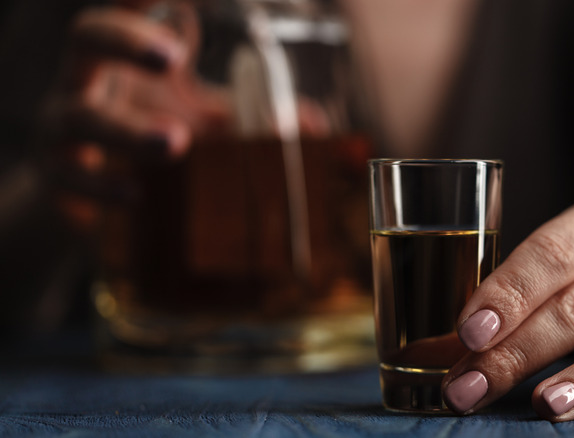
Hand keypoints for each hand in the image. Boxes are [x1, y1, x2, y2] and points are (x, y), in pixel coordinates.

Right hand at [40, 3, 229, 229]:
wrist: (92, 188)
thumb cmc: (150, 130)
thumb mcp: (199, 115)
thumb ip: (244, 112)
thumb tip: (312, 122)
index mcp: (126, 51)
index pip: (130, 3)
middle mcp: (89, 76)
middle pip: (88, 37)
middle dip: (126, 41)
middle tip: (172, 58)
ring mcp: (65, 123)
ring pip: (79, 115)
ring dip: (127, 130)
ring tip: (175, 142)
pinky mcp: (57, 172)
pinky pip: (69, 175)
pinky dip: (101, 185)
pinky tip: (135, 193)